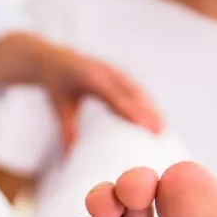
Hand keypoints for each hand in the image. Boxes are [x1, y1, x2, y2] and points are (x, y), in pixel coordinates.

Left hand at [37, 45, 164, 151]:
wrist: (53, 59)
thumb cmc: (56, 84)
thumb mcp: (60, 106)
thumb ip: (67, 130)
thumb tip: (68, 158)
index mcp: (92, 78)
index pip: (116, 97)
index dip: (133, 111)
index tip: (146, 125)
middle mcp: (107, 71)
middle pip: (132, 93)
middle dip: (148, 111)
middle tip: (161, 132)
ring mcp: (115, 71)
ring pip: (137, 91)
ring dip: (151, 107)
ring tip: (162, 127)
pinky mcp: (119, 73)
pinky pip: (136, 88)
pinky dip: (146, 101)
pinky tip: (154, 116)